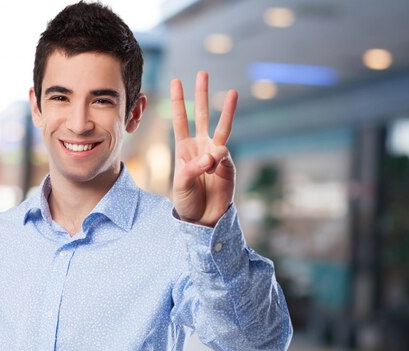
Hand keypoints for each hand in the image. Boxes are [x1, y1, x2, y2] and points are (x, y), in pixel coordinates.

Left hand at [171, 71, 237, 226]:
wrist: (202, 218)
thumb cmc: (187, 201)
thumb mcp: (181, 185)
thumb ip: (193, 168)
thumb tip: (214, 155)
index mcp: (184, 148)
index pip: (180, 120)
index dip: (177, 101)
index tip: (176, 81)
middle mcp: (201, 146)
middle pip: (201, 115)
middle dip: (201, 95)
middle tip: (203, 73)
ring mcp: (216, 154)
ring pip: (222, 127)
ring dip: (226, 110)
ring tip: (232, 92)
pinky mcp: (228, 166)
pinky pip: (225, 156)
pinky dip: (219, 161)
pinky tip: (213, 168)